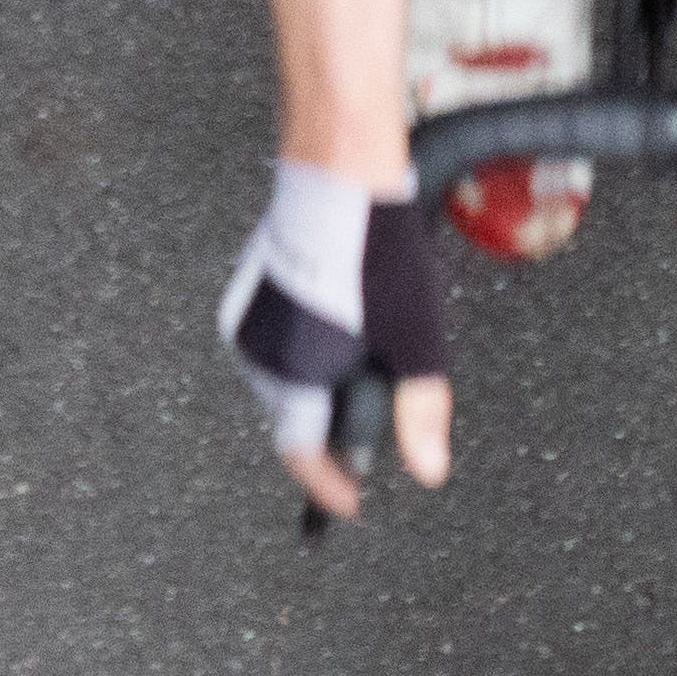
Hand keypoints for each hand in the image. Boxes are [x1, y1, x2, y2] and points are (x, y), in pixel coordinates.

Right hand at [223, 161, 453, 520]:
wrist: (340, 174)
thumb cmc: (377, 250)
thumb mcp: (417, 338)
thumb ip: (421, 410)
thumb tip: (428, 470)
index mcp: (293, 372)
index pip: (300, 452)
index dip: (328, 484)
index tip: (351, 501)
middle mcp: (258, 351)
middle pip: (292, 417)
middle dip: (330, 428)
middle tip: (374, 419)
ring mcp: (248, 318)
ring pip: (283, 380)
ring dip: (318, 388)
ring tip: (365, 364)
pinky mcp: (248, 290)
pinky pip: (276, 344)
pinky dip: (307, 353)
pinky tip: (344, 326)